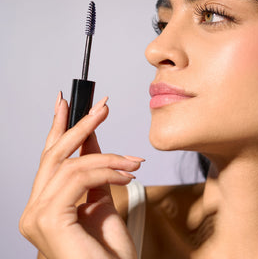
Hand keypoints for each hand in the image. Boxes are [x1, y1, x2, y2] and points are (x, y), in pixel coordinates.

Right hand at [19, 93, 142, 258]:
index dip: (57, 129)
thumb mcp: (101, 199)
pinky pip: (79, 177)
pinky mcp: (48, 219)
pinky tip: (126, 174)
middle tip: (101, 108)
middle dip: (79, 126)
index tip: (66, 105)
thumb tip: (93, 142)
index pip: (50, 160)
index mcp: (45, 206)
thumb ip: (94, 172)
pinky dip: (107, 170)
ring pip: (72, 164)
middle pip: (55, 155)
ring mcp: (36, 216)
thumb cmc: (109, 251)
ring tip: (132, 162)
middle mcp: (34, 211)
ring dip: (108, 157)